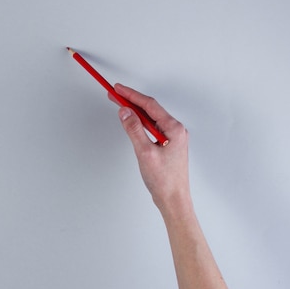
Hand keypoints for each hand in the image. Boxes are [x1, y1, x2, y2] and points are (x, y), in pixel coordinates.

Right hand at [110, 83, 190, 212]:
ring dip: (135, 110)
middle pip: (150, 109)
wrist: (173, 199)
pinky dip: (139, 121)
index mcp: (174, 129)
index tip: (118, 89)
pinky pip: (151, 127)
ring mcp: (171, 137)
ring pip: (150, 117)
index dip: (132, 95)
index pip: (149, 105)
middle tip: (115, 94)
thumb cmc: (164, 180)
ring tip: (120, 104)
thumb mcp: (145, 152)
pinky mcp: (166, 144)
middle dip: (131, 100)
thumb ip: (134, 130)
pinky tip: (131, 120)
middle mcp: (175, 130)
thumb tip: (125, 112)